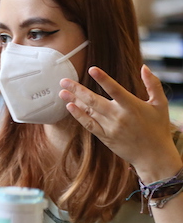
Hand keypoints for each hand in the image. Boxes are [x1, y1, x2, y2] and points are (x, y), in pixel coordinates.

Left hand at [60, 65, 181, 181]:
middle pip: (94, 100)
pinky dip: (79, 116)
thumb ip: (153, 85)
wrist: (153, 156)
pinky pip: (89, 125)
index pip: (115, 90)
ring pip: (89, 111)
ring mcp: (110, 128)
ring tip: (62, 92)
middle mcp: (119, 117)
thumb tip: (144, 67)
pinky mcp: (105, 137)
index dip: (103, 79)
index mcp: (133, 106)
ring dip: (74, 101)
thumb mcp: (161, 104)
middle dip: (77, 89)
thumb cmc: (158, 128)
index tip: (91, 69)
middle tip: (63, 81)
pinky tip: (70, 107)